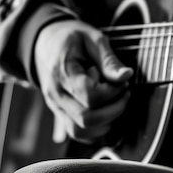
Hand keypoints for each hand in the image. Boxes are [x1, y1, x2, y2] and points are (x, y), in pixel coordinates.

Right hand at [34, 19, 132, 143]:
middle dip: (114, 109)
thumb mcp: (93, 38)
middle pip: (86, 118)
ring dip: (106, 122)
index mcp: (63, 73)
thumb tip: (126, 76)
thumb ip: (108, 59)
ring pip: (81, 131)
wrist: (46, 43)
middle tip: (124, 93)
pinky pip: (78, 134)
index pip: (90, 96)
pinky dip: (96, 130)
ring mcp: (56, 107)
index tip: (122, 81)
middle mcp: (56, 95)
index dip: (113, 92)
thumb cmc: (72, 39)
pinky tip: (106, 113)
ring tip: (116, 103)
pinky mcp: (60, 115)